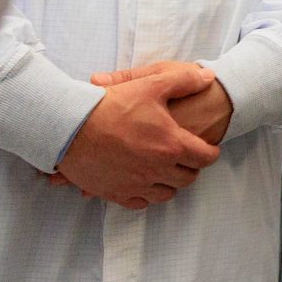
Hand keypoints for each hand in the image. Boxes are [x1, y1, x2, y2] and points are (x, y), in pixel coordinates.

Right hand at [55, 61, 220, 208]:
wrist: (70, 125)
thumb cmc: (111, 105)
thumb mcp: (151, 84)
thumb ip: (184, 81)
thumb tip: (208, 78)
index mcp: (171, 145)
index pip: (205, 158)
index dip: (211, 152)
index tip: (209, 149)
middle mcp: (156, 170)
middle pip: (187, 178)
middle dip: (191, 168)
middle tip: (187, 158)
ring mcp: (135, 185)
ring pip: (166, 194)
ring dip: (170, 183)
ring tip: (166, 169)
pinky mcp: (114, 193)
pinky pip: (139, 203)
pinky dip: (145, 194)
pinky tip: (143, 181)